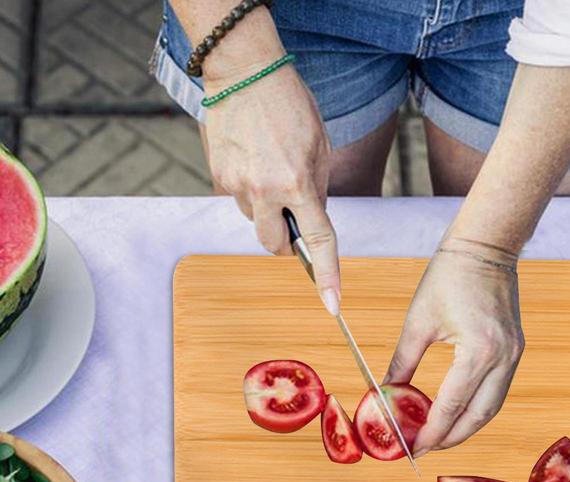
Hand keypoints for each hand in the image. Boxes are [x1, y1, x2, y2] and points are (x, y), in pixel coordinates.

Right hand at [203, 63, 339, 313]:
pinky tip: (254, 161)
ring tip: (270, 169)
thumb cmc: (289, 104)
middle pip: (275, 245)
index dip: (327, 275)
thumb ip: (316, 190)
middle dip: (286, 240)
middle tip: (293, 215)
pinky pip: (239, 200)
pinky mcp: (218, 177)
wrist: (243, 71)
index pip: (318, 241)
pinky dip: (250, 190)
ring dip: (267, 209)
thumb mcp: (319, 147)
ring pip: (256, 221)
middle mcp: (264, 191)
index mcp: (298, 183)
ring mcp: (237, 186)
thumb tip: (309, 222)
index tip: (332, 304)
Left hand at [385, 239, 524, 455]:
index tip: (413, 450)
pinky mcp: (516, 350)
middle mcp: (503, 359)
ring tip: (439, 436)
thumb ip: (402, 363)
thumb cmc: (449, 276)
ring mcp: (514, 355)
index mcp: (478, 351)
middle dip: (451, 438)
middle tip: (424, 449)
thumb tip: (385, 394)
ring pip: (491, 408)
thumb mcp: (418, 322)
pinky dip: (476, 407)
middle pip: (478, 417)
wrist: (486, 246)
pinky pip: (496, 391)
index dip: (431, 432)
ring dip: (465, 427)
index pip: (452, 406)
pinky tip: (456, 412)